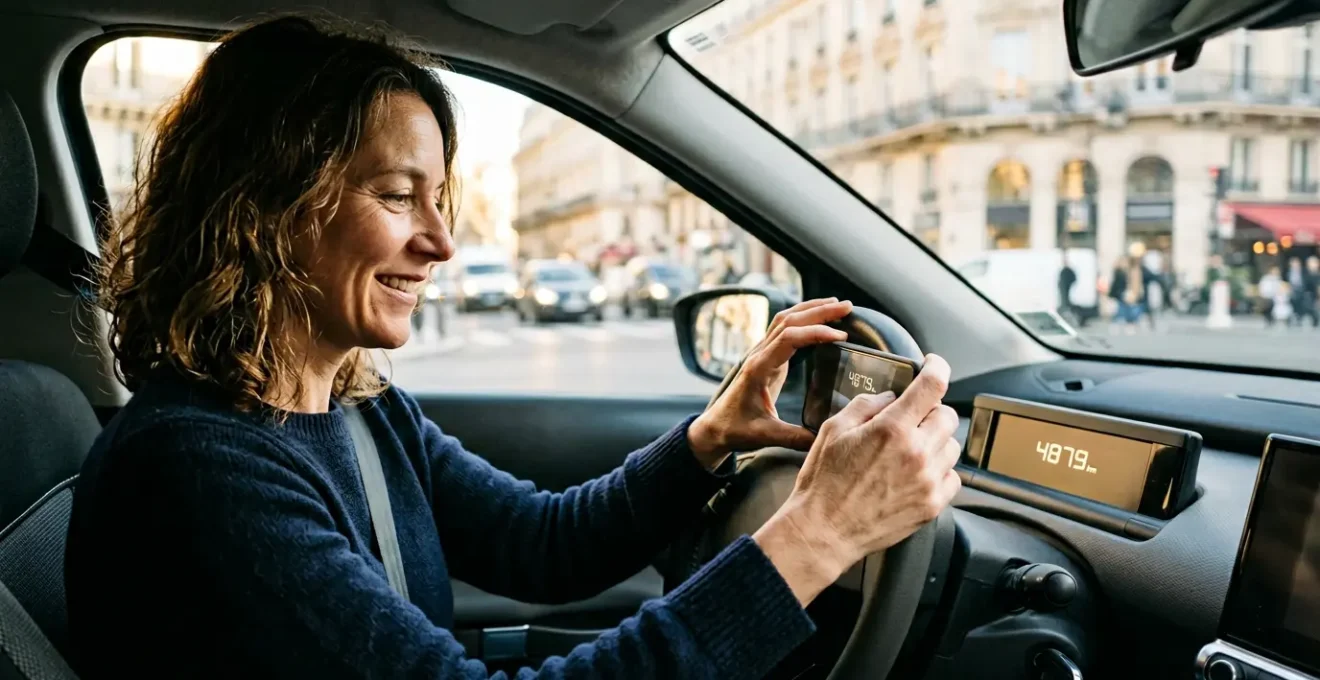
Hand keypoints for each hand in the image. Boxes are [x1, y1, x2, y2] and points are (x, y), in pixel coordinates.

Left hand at [687, 298, 852, 468]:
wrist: (715, 427)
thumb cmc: (736, 429)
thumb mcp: (766, 435)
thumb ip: (796, 438)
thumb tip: (826, 438)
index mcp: (758, 368)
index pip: (789, 338)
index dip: (816, 333)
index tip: (841, 336)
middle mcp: (758, 355)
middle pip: (789, 320)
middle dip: (819, 311)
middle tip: (847, 307)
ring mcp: (761, 353)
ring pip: (785, 320)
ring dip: (811, 310)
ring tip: (837, 305)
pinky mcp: (765, 357)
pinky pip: (784, 329)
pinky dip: (803, 319)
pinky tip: (820, 320)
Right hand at [752, 354, 961, 604]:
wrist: (824, 531)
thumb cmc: (823, 483)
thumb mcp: (834, 430)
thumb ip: (866, 406)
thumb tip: (889, 398)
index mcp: (892, 429)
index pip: (932, 386)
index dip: (937, 368)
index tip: (934, 365)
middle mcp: (917, 452)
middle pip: (948, 416)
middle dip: (931, 411)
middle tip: (911, 419)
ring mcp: (928, 481)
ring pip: (953, 446)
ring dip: (935, 441)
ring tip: (909, 451)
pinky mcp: (932, 505)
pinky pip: (953, 477)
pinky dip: (939, 471)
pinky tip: (915, 474)